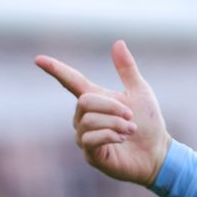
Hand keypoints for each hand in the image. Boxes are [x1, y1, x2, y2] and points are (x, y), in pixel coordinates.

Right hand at [35, 40, 169, 185]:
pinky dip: (110, 135)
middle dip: (111, 107)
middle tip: (131, 116)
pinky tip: (122, 139)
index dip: (55, 70)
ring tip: (130, 129)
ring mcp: (85, 137)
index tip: (38, 59)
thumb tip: (118, 42)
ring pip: (89, 121)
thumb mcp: (140, 92)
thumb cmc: (148, 123)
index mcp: (95, 99)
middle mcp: (84, 117)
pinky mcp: (90, 154)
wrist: (157, 152)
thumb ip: (127, 69)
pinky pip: (90, 139)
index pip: (70, 81)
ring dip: (115, 123)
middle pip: (85, 102)